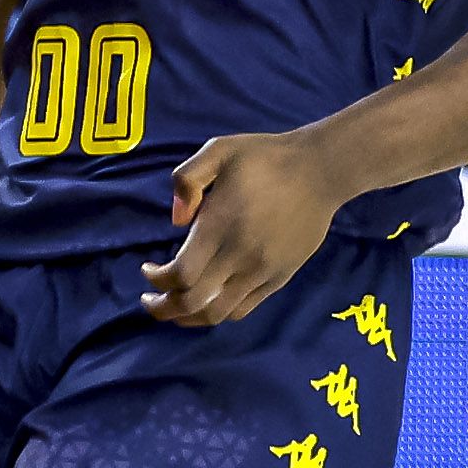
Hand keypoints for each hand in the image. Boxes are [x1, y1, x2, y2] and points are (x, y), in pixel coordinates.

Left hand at [143, 134, 347, 328]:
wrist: (320, 171)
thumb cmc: (264, 158)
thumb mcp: (218, 150)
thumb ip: (187, 179)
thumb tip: (177, 221)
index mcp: (221, 227)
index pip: (181, 274)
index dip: (157, 280)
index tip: (147, 269)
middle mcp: (241, 256)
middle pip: (194, 302)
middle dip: (163, 308)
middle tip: (149, 300)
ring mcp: (263, 271)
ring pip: (218, 313)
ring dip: (188, 317)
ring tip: (172, 308)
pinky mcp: (280, 277)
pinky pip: (243, 308)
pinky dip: (218, 313)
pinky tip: (206, 301)